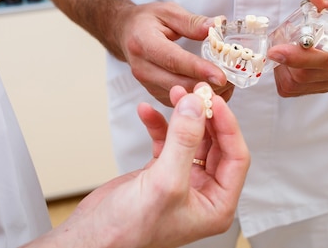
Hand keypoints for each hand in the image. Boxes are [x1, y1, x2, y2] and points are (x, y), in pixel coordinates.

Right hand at [28, 83, 249, 247]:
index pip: (236, 157)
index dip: (228, 126)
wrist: (91, 238)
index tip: (214, 101)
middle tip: (195, 93)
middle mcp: (203, 192)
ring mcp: (182, 180)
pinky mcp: (160, 172)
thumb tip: (196, 107)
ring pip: (192, 139)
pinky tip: (147, 112)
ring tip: (175, 95)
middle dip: (205, 116)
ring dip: (183, 117)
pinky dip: (159, 125)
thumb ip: (184, 141)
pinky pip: (168, 141)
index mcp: (217, 204)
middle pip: (215, 143)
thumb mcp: (165, 182)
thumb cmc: (129, 231)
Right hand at [114, 1, 234, 105]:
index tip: (222, 76)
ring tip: (229, 85)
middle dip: (209, 86)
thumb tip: (218, 25)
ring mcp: (147, 84)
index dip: (199, 69)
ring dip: (206, 94)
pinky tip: (216, 90)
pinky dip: (198, 98)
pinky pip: (179, 101)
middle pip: (179, 84)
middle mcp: (143, 68)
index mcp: (144, 43)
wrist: (125, 33)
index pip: (174, 60)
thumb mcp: (168, 11)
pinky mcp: (154, 93)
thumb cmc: (147, 21)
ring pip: (181, 96)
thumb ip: (193, 21)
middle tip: (234, 80)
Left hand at [267, 0, 327, 96]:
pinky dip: (286, 76)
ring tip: (283, 50)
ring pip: (297, 87)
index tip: (275, 50)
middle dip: (282, 62)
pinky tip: (288, 59)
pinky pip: (299, 90)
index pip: (323, 62)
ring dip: (282, 71)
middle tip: (276, 43)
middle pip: (303, 77)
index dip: (296, 58)